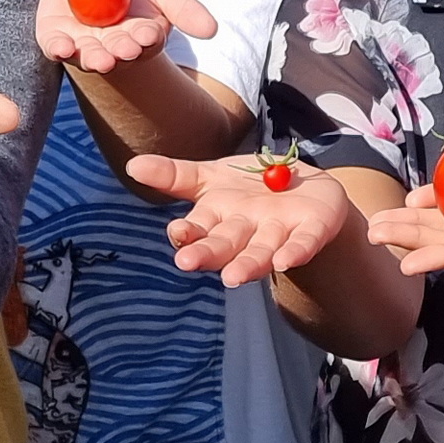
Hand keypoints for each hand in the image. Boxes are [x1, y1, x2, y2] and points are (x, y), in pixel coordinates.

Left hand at [38, 0, 213, 75]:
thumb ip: (184, 9)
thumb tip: (212, 31)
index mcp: (139, 39)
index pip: (146, 41)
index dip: (147, 38)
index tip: (149, 33)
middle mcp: (110, 49)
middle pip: (118, 52)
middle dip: (122, 50)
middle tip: (125, 48)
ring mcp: (81, 46)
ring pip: (88, 56)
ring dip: (95, 57)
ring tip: (102, 59)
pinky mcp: (52, 38)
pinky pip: (54, 46)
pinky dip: (59, 48)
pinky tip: (64, 48)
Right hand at [127, 152, 365, 287]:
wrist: (306, 186)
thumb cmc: (251, 187)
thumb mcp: (212, 175)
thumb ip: (175, 175)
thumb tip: (132, 165)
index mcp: (219, 218)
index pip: (198, 230)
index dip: (188, 234)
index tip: (177, 233)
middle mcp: (246, 232)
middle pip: (225, 245)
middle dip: (208, 254)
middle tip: (187, 263)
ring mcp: (278, 233)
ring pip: (259, 252)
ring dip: (245, 265)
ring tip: (232, 277)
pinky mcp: (311, 231)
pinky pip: (302, 244)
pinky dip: (294, 252)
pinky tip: (284, 262)